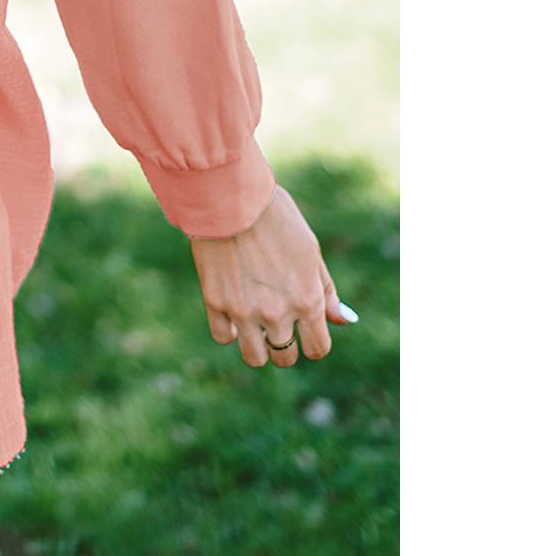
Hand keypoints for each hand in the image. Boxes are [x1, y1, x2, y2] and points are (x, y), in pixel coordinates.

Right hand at [189, 185, 359, 367]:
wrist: (229, 197)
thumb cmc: (275, 217)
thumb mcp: (310, 251)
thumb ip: (325, 290)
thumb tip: (342, 321)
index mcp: (307, 300)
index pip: (318, 349)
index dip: (313, 342)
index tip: (305, 331)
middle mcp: (277, 313)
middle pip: (285, 358)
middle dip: (284, 346)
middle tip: (277, 323)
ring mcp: (243, 310)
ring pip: (253, 357)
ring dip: (257, 345)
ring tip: (253, 322)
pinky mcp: (214, 301)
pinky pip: (223, 336)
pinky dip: (229, 329)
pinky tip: (232, 309)